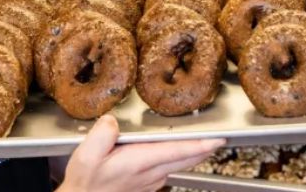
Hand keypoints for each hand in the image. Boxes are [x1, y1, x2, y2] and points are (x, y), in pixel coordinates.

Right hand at [56, 115, 224, 191]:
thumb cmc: (85, 182)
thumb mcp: (86, 155)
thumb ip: (102, 134)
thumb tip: (113, 120)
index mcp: (139, 161)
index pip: (178, 151)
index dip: (201, 144)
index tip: (218, 138)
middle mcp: (150, 173)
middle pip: (186, 159)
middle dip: (205, 148)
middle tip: (220, 137)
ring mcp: (150, 182)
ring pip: (180, 165)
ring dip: (194, 154)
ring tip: (205, 142)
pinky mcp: (147, 185)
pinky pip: (170, 170)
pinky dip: (179, 160)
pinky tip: (176, 153)